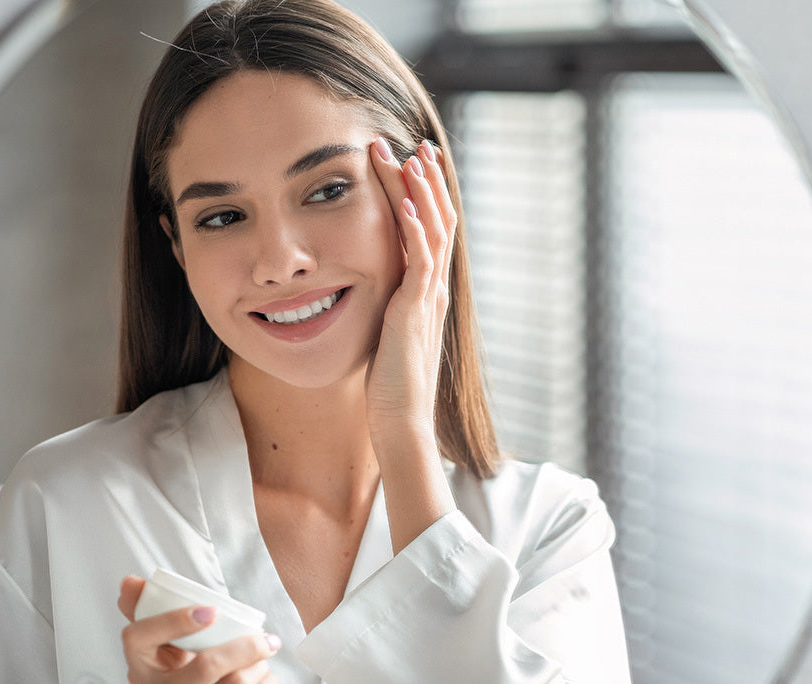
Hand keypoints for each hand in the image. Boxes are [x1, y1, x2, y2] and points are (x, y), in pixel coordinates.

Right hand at [117, 575, 279, 683]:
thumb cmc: (170, 672)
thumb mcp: (154, 646)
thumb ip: (145, 612)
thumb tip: (131, 581)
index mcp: (142, 667)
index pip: (140, 638)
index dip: (175, 620)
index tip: (211, 610)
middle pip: (206, 667)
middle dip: (243, 649)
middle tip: (266, 638)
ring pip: (236, 682)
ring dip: (258, 664)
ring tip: (263, 655)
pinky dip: (264, 679)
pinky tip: (260, 673)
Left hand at [365, 138, 455, 446]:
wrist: (401, 418)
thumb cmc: (389, 384)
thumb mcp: (386, 332)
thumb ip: (386, 307)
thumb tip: (373, 292)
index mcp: (426, 290)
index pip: (432, 230)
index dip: (426, 195)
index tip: (414, 162)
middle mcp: (432, 288)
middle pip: (438, 220)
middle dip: (425, 181)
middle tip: (414, 144)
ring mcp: (427, 298)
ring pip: (433, 232)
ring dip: (421, 193)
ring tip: (408, 158)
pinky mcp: (414, 311)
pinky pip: (420, 263)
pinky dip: (416, 232)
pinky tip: (408, 207)